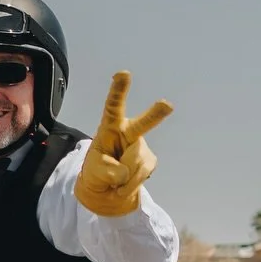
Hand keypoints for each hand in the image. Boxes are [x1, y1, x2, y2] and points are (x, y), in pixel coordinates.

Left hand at [73, 72, 172, 216]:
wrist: (106, 187)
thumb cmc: (96, 170)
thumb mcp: (93, 170)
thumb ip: (107, 170)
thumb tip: (125, 172)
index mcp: (111, 127)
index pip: (113, 107)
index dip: (118, 91)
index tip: (123, 74)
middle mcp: (129, 132)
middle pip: (143, 124)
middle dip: (156, 114)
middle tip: (167, 105)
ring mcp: (141, 146)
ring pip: (136, 163)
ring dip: (123, 177)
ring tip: (114, 178)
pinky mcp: (149, 161)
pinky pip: (141, 175)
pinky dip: (130, 184)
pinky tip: (123, 183)